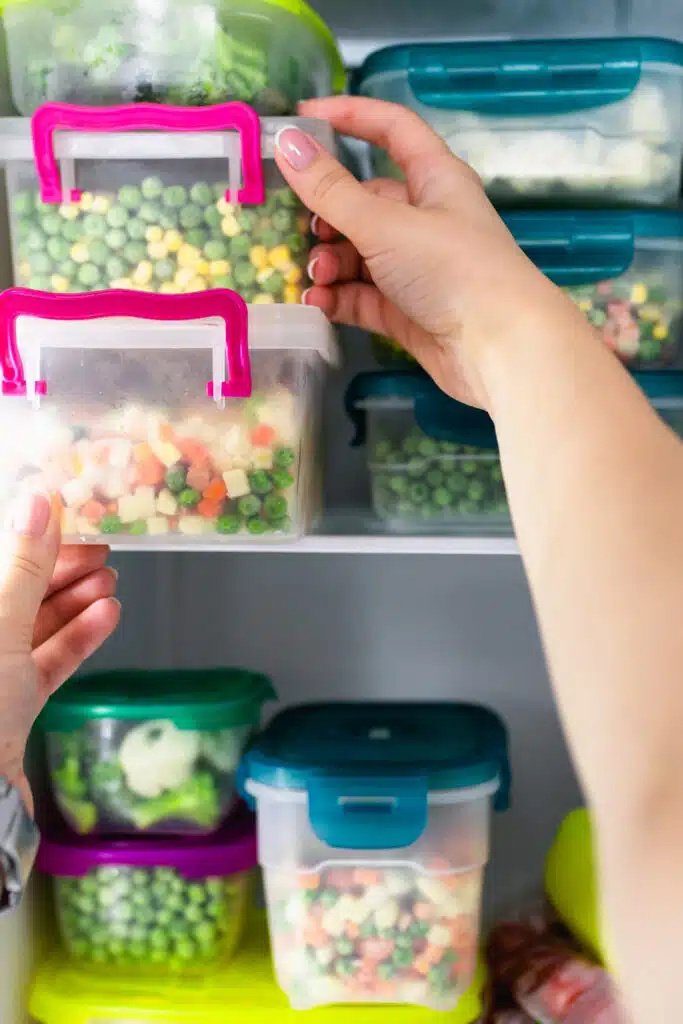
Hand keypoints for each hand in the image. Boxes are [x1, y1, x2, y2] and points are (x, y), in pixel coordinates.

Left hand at [0, 493, 119, 812]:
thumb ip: (23, 566)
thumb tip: (38, 501)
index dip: (32, 541)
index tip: (71, 523)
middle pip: (16, 592)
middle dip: (61, 571)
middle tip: (102, 555)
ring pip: (35, 626)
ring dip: (76, 602)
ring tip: (111, 584)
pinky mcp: (13, 705)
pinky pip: (48, 661)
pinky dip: (78, 638)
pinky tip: (107, 616)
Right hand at [275, 97, 580, 408]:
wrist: (499, 349)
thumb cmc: (453, 270)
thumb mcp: (386, 224)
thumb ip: (331, 190)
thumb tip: (287, 144)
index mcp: (434, 179)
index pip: (392, 130)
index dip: (349, 117)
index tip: (300, 122)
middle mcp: (425, 219)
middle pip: (364, 202)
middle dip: (326, 214)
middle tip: (300, 230)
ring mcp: (415, 268)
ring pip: (358, 253)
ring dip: (329, 262)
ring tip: (316, 275)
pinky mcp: (405, 311)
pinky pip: (360, 296)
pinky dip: (337, 297)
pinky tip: (318, 303)